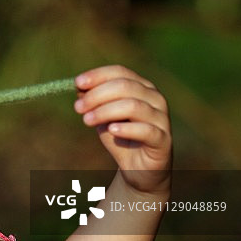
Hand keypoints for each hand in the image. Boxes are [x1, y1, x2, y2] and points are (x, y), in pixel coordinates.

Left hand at [74, 65, 171, 195]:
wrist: (137, 168)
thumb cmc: (119, 136)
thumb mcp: (101, 116)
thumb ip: (92, 101)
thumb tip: (79, 87)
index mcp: (141, 87)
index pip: (120, 72)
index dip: (98, 75)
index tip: (77, 83)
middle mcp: (155, 98)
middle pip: (125, 86)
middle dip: (97, 95)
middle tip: (78, 108)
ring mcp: (162, 118)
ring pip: (134, 106)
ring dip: (105, 111)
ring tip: (86, 120)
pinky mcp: (163, 140)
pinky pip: (146, 130)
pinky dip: (126, 128)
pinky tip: (111, 130)